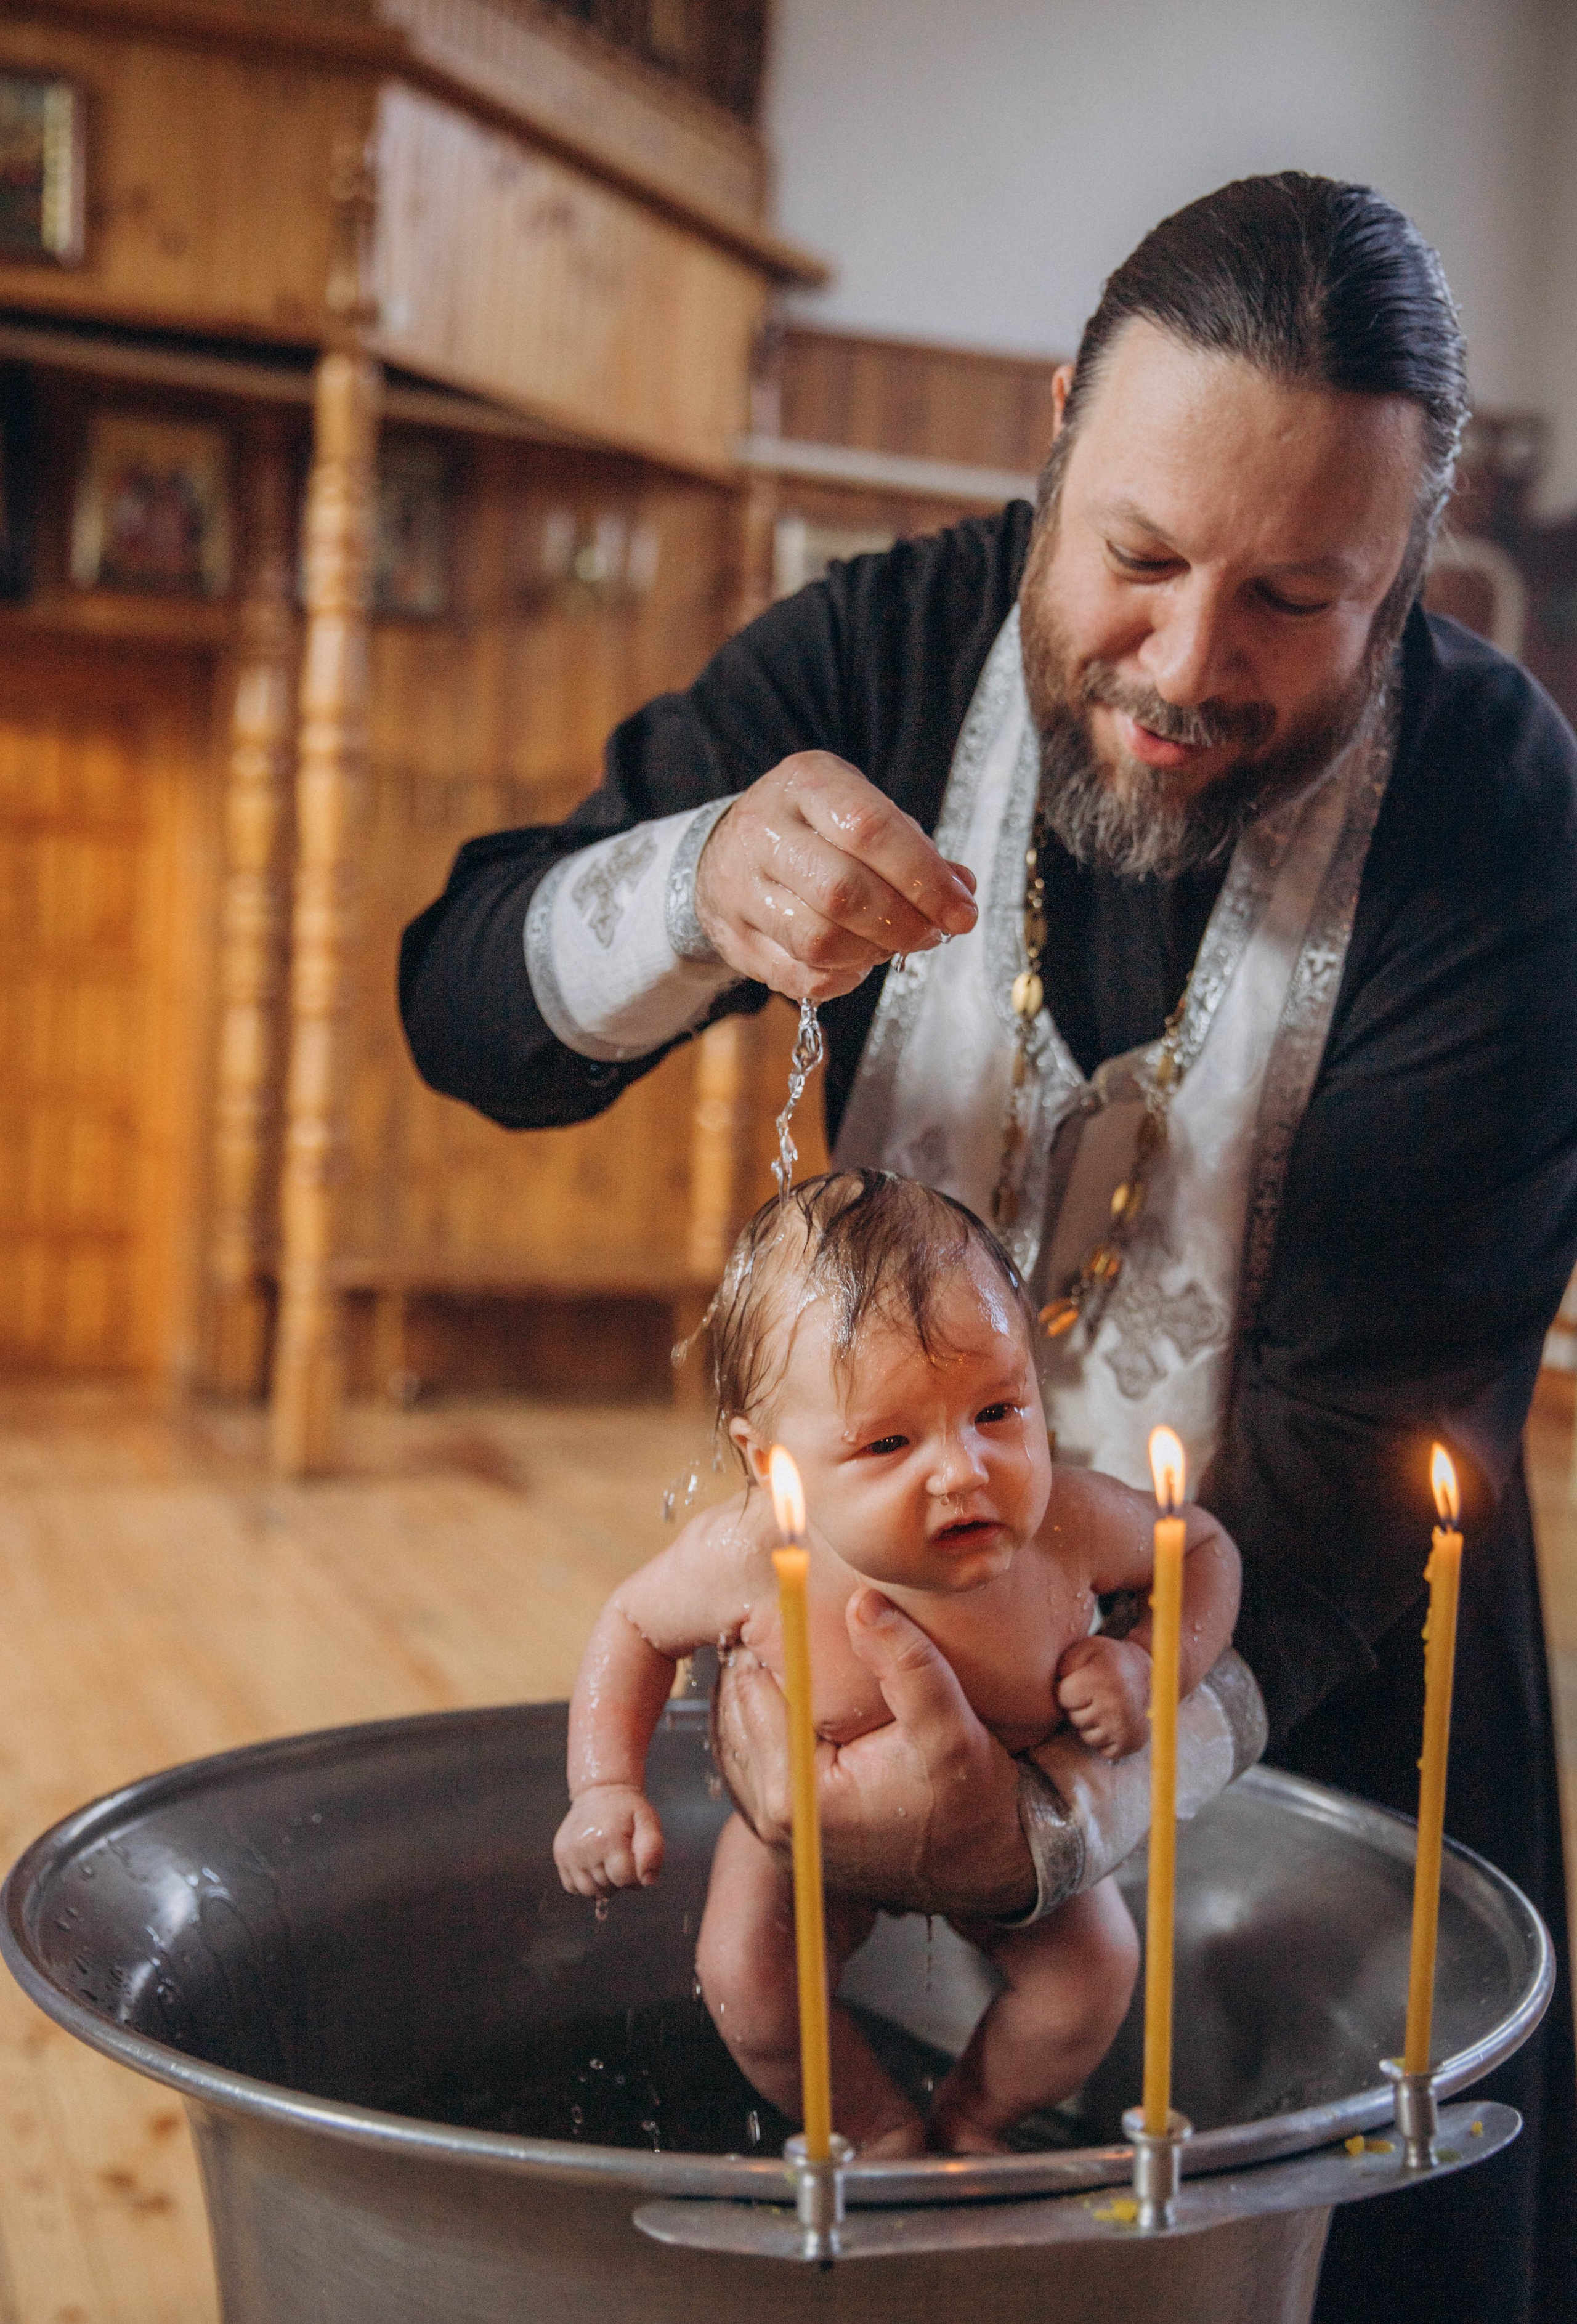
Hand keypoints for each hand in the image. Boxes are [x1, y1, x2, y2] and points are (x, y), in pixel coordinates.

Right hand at [553, 1784, 663, 1894]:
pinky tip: (594, 1866)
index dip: (635, 1876)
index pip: (624, 1879)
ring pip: (588, 1891)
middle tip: (622, 1859)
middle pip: (607, 1886)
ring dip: (602, 1884)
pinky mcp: (560, 1855)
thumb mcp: (648, 1821)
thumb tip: (647, 1881)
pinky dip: (585, 1883)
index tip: (635, 1860)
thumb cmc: (627, 1810)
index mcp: (610, 1838)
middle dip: (619, 1880)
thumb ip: (652, 1850)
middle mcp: (585, 1847)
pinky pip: (572, 1886)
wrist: (599, 1791)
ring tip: (608, 1864)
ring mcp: (569, 1852)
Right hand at [693, 753, 976, 1002]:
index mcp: (805, 783)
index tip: (961, 912)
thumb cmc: (812, 831)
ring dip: (873, 953)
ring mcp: (739, 887)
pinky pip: (800, 975)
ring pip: (818, 939)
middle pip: (843, 891)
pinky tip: (857, 962)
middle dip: (903, 923)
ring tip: (892, 945)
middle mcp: (763, 831)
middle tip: (931, 935)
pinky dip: (843, 978)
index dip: (925, 877)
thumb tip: (962, 891)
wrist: (723, 852)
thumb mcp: (858, 811)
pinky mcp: (734, 939)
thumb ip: (913, 848)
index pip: (871, 828)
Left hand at [712, 1591, 1033, 1919]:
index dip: (763, 1640)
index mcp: (795, 1794)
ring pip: (737, 1741)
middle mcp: (773, 1824)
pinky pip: (753, 1771)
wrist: (992, 1862)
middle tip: (780, 1618)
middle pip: (733, 1715)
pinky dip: (766, 1731)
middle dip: (754, 1666)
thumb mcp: (950, 1728)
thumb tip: (862, 1602)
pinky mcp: (790, 1841)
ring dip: (756, 1698)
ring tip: (787, 1653)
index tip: (784, 1601)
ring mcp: (777, 1838)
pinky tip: (795, 1701)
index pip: (749, 1690)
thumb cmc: (973, 1801)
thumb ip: (907, 1664)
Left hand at [1055, 1635, 1151, 1760]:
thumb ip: (1065, 1661)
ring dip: (1092, 1724)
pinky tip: (1115, 1721)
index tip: (1083, 1681)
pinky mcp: (1132, 1743)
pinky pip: (1104, 1750)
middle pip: (1074, 1718)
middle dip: (1080, 1707)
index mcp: (1099, 1680)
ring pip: (1087, 1737)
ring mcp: (1123, 1728)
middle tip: (1097, 1694)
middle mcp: (1113, 1706)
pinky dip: (1106, 1739)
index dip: (1069, 1689)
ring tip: (1107, 1706)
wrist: (1154, 1676)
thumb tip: (1054, 1683)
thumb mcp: (1088, 1648)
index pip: (1062, 1697)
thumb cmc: (1113, 1661)